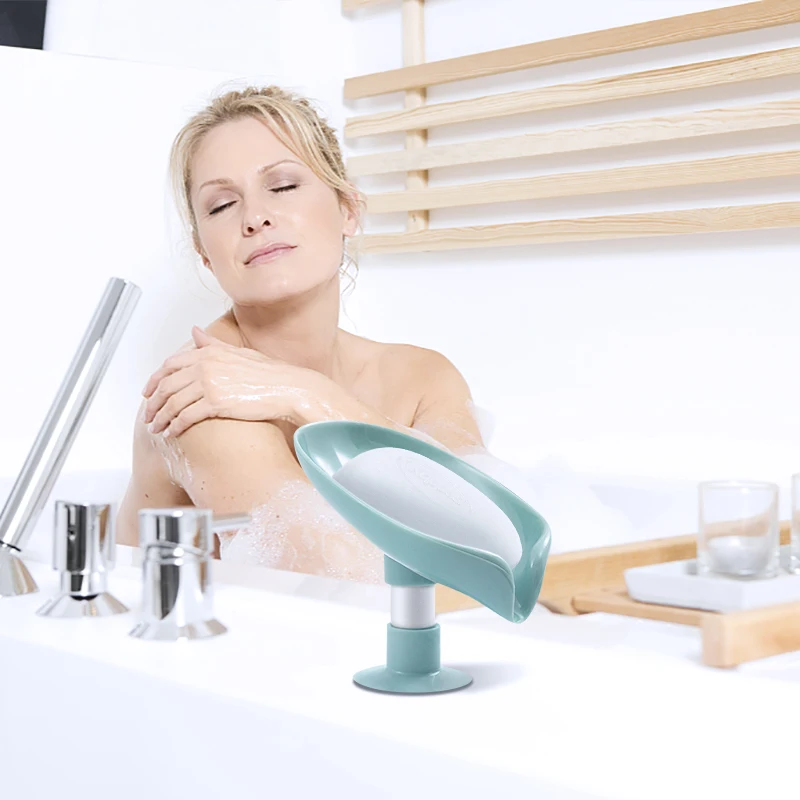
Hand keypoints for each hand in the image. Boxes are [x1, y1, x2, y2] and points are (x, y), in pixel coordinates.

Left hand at [142, 327, 317, 437]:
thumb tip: (194, 331)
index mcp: (209, 352)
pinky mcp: (216, 403)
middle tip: (148, 416)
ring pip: (173, 403)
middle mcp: (205, 366)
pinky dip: (176, 426)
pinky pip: (186, 416)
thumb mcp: (238, 353)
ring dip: (161, 418)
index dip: (154, 380)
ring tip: (156, 428)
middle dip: (153, 403)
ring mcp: (210, 384)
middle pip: (166, 385)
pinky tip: (173, 432)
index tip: (148, 392)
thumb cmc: (270, 373)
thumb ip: (212, 343)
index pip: (170, 365)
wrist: (288, 388)